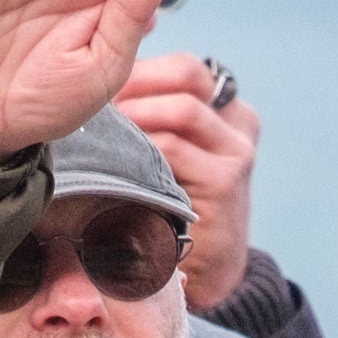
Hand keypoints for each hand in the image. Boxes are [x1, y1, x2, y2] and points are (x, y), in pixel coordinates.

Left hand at [114, 52, 260, 309]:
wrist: (207, 271)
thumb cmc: (173, 206)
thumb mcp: (168, 155)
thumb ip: (152, 118)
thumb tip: (99, 86)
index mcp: (227, 109)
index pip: (185, 67)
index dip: (141, 69)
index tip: (102, 87)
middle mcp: (239, 123)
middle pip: (187, 75)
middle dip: (136, 84)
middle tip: (98, 104)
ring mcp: (237, 152)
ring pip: (181, 110)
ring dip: (136, 116)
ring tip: (102, 132)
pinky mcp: (225, 182)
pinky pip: (174, 149)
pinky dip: (140, 151)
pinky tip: (114, 161)